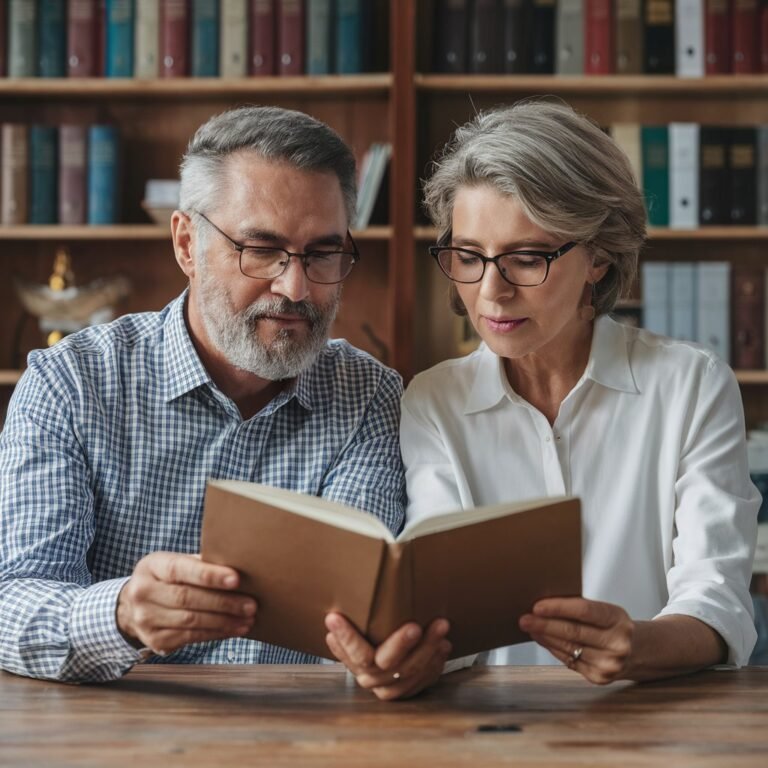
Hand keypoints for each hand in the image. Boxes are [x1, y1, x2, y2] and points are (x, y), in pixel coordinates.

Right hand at [117, 552, 256, 655]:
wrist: (132, 605)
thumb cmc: (166, 578)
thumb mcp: (175, 563)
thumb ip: (200, 564)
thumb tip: (239, 566)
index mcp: (152, 566)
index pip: (181, 570)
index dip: (209, 575)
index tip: (236, 579)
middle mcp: (143, 593)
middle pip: (187, 599)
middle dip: (223, 603)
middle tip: (251, 605)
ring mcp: (146, 619)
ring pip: (191, 621)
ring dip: (224, 622)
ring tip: (248, 619)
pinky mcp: (155, 640)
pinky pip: (191, 638)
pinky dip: (216, 633)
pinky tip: (234, 629)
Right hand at [324, 613, 451, 700]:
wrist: (383, 668)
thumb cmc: (370, 641)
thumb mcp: (359, 633)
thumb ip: (352, 625)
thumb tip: (332, 610)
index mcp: (355, 663)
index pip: (352, 651)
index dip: (346, 636)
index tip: (335, 617)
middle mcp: (371, 678)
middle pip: (386, 663)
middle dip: (401, 644)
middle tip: (414, 627)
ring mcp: (391, 687)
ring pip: (410, 671)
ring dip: (428, 648)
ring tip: (440, 626)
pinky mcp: (411, 690)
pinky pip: (425, 679)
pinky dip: (436, 661)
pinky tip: (443, 645)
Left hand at [519, 597, 633, 684]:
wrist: (637, 651)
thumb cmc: (612, 625)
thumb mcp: (605, 611)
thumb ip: (580, 609)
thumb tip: (543, 606)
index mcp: (618, 620)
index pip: (584, 611)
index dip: (559, 608)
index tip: (537, 606)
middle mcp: (617, 643)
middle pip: (573, 632)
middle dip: (544, 625)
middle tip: (524, 619)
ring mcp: (609, 664)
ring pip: (568, 648)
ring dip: (545, 637)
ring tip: (529, 627)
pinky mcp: (600, 678)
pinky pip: (569, 661)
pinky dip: (553, 649)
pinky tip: (543, 640)